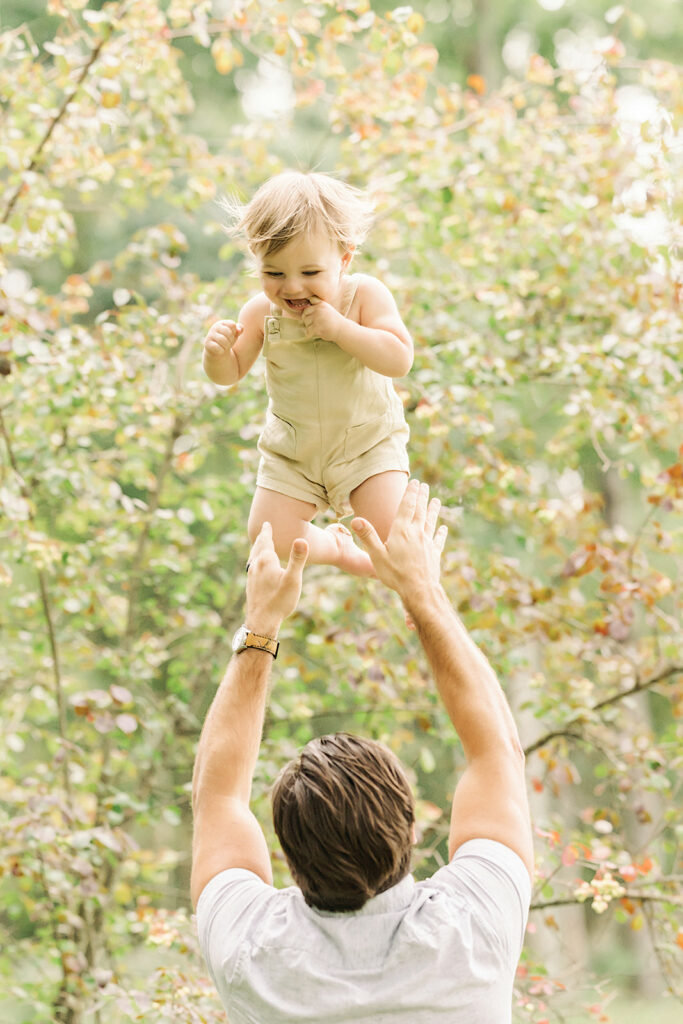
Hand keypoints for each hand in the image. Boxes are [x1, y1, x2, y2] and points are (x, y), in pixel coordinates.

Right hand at [203, 319, 242, 358]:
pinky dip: (222, 351)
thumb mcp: (234, 334)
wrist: (217, 351)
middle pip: (228, 332)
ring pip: (223, 340)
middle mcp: (214, 327)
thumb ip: (239, 329)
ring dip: (227, 346)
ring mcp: (210, 335)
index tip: (232, 336)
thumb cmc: (227, 340)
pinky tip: (220, 350)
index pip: (232, 325)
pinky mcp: (207, 344)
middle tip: (228, 343)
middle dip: (231, 340)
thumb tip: (239, 330)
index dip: (234, 332)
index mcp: (222, 323)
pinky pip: (218, 348)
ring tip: (225, 347)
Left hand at [245, 522, 308, 635]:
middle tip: (264, 530)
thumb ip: (297, 559)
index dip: (267, 530)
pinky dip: (255, 560)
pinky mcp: (250, 585)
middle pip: (257, 547)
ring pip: (253, 557)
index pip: (265, 540)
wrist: (262, 622)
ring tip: (260, 546)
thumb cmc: (280, 601)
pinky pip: (252, 567)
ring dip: (257, 548)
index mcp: (266, 560)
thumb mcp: (293, 579)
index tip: (266, 523)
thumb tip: (301, 539)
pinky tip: (258, 568)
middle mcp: (255, 565)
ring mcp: (251, 576)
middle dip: (261, 538)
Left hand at [301, 297, 345, 342]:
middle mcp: (318, 309)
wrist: (342, 330)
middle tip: (317, 324)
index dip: (309, 312)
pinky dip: (311, 333)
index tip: (315, 316)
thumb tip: (304, 302)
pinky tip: (319, 332)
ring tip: (320, 327)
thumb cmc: (333, 320)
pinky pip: (308, 331)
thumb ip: (317, 304)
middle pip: (304, 314)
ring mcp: (317, 318)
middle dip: (308, 320)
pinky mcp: (317, 328)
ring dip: (310, 327)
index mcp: (321, 304)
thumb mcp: (326, 308)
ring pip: (306, 323)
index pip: (307, 306)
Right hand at [351, 480, 446, 599]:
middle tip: (424, 485)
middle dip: (422, 497)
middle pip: (420, 511)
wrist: (419, 590)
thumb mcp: (376, 555)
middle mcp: (416, 533)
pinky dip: (441, 533)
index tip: (414, 482)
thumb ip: (368, 536)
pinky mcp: (434, 554)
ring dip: (433, 510)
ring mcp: (427, 543)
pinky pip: (438, 540)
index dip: (410, 493)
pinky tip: (444, 528)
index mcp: (401, 531)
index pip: (406, 507)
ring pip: (431, 522)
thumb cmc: (395, 574)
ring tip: (436, 500)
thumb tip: (356, 520)